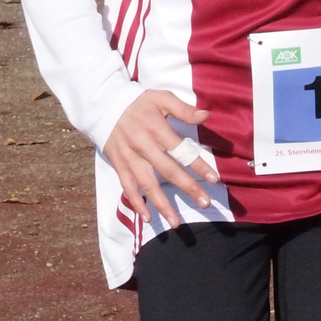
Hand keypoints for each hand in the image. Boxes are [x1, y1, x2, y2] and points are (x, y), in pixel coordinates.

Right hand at [103, 90, 216, 229]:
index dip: (198, 165)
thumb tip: (206, 116)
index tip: (214, 179)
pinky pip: (128, 188)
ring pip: (147, 185)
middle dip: (188, 188)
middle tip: (205, 203)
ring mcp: (130, 158)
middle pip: (168, 171)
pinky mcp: (119, 166)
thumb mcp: (161, 98)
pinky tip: (148, 217)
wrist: (106, 106)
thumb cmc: (139, 103)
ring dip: (162, 205)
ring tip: (176, 222)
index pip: (181, 150)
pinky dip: (136, 204)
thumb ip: (183, 109)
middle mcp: (143, 146)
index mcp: (156, 129)